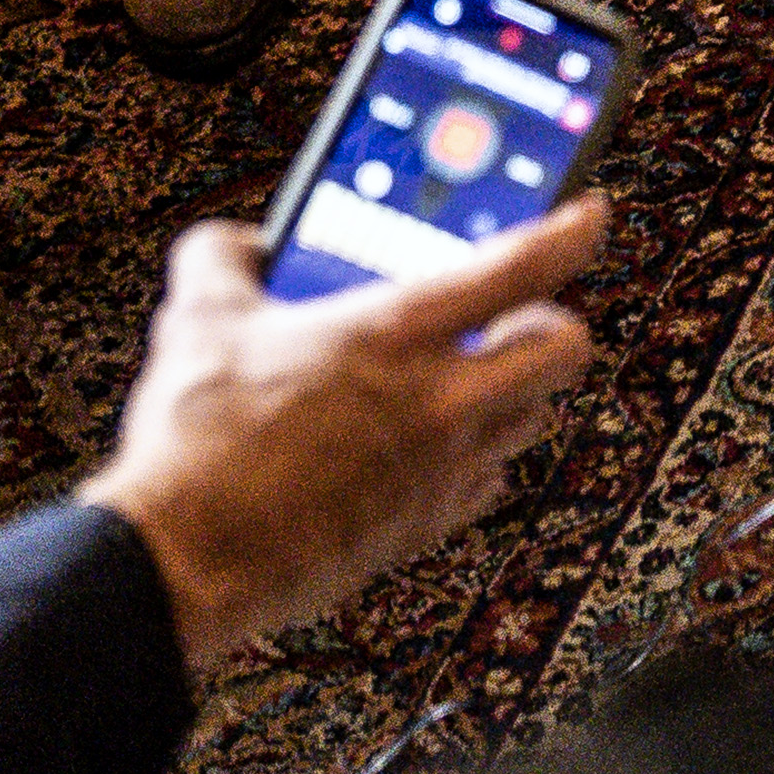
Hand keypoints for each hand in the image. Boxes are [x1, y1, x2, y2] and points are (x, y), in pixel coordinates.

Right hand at [74, 198, 604, 670]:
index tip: (589, 212)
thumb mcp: (197, 317)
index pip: (526, 265)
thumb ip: (225, 254)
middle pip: (566, 349)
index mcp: (397, 334)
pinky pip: (490, 480)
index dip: (574, 228)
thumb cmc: (194, 440)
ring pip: (534, 415)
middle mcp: (440, 401)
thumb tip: (245, 243)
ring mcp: (441, 469)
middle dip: (557, 319)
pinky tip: (433, 442)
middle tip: (521, 309)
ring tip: (469, 370)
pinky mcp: (426, 526)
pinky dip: (479, 454)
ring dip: (517, 386)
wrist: (184, 562)